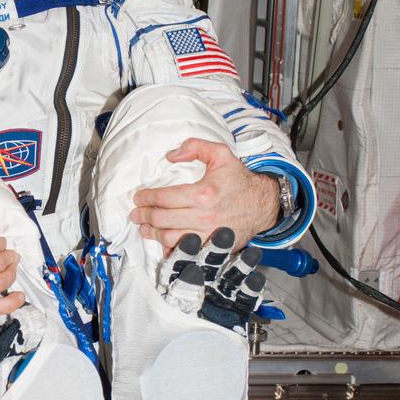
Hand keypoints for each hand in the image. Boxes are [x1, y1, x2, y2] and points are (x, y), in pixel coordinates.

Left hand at [129, 138, 279, 252]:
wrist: (263, 204)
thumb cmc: (239, 180)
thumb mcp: (221, 154)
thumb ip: (195, 147)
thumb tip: (170, 156)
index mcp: (204, 193)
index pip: (164, 198)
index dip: (146, 198)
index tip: (138, 197)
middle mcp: (205, 216)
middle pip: (162, 220)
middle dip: (144, 216)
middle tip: (136, 213)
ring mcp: (208, 234)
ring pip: (170, 238)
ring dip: (152, 233)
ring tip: (144, 227)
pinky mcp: (212, 247)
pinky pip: (185, 252)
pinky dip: (170, 248)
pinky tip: (162, 242)